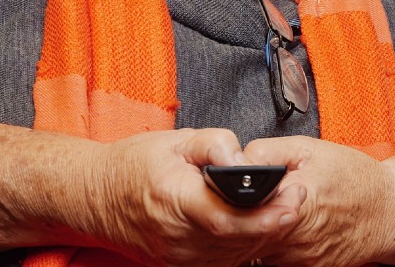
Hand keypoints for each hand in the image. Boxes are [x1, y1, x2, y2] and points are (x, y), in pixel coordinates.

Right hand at [81, 128, 302, 266]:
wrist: (96, 197)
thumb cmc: (132, 166)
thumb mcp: (174, 141)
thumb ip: (213, 143)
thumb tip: (242, 155)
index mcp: (175, 201)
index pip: (229, 217)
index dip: (267, 212)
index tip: (293, 195)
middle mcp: (177, 237)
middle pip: (239, 238)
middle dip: (275, 219)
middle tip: (298, 196)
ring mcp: (179, 256)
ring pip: (235, 252)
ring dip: (263, 233)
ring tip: (280, 205)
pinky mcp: (181, 264)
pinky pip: (224, 259)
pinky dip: (244, 243)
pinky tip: (255, 223)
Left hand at [243, 136, 394, 264]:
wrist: (391, 211)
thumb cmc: (356, 179)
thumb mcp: (311, 149)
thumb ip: (268, 152)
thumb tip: (237, 160)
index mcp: (295, 203)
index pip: (242, 210)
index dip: (230, 200)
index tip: (228, 189)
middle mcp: (295, 238)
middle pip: (245, 233)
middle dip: (241, 217)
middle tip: (250, 200)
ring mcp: (299, 259)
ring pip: (257, 249)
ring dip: (256, 232)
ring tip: (269, 212)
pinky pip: (274, 259)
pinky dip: (273, 245)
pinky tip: (284, 228)